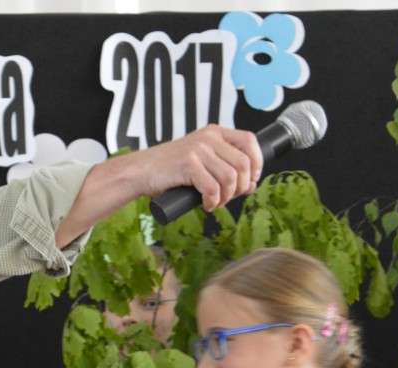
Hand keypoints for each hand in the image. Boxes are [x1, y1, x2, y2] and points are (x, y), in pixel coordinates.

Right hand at [135, 124, 262, 210]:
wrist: (141, 171)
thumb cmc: (168, 169)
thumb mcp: (199, 157)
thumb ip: (221, 163)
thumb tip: (248, 183)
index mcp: (214, 132)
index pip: (249, 141)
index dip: (257, 163)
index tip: (251, 179)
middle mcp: (208, 138)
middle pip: (243, 163)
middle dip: (242, 186)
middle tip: (231, 197)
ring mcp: (198, 150)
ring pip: (230, 177)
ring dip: (227, 196)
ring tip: (216, 202)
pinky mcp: (188, 164)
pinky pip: (212, 188)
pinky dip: (213, 201)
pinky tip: (206, 204)